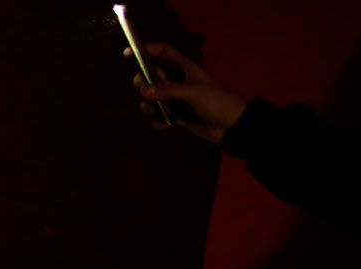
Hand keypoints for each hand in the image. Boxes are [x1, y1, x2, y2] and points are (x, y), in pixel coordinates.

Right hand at [127, 42, 248, 142]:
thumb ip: (168, 90)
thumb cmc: (217, 101)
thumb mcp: (194, 93)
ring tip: (156, 113)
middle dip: (143, 83)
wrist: (231, 126)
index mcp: (184, 68)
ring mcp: (175, 99)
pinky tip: (165, 125)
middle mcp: (176, 81)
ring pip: (150, 98)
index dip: (147, 49)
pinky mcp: (175, 115)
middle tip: (146, 92)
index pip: (163, 52)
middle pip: (150, 76)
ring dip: (148, 106)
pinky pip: (157, 116)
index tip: (129, 53)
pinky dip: (157, 120)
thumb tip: (142, 91)